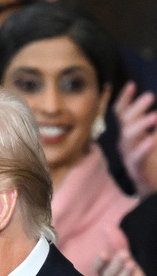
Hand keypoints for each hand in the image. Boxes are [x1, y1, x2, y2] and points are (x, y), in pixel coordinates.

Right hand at [114, 81, 156, 195]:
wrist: (153, 190)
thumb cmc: (154, 162)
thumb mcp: (153, 139)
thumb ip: (153, 125)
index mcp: (131, 134)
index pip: (122, 114)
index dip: (124, 99)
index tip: (131, 85)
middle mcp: (126, 143)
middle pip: (125, 121)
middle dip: (136, 107)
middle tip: (150, 97)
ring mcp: (129, 156)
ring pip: (128, 137)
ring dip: (141, 124)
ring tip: (156, 117)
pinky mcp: (136, 170)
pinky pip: (136, 157)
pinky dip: (143, 148)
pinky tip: (152, 140)